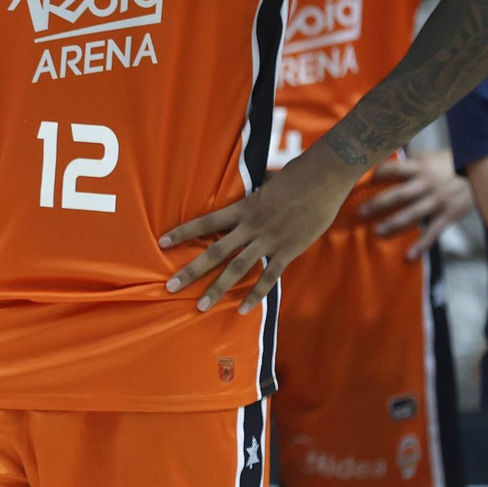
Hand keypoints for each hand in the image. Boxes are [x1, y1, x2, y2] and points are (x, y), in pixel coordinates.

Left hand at [160, 150, 354, 312]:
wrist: (325, 178)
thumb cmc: (297, 176)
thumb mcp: (266, 185)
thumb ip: (253, 197)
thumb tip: (247, 194)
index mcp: (243, 208)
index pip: (206, 221)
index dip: (183, 232)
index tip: (162, 242)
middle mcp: (251, 226)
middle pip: (215, 251)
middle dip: (191, 270)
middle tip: (170, 287)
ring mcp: (269, 241)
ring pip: (237, 268)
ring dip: (217, 288)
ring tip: (200, 306)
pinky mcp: (288, 252)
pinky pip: (268, 278)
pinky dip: (255, 295)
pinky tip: (242, 309)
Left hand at [358, 150, 473, 258]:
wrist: (483, 174)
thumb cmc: (450, 165)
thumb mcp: (428, 156)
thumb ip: (408, 156)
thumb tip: (386, 147)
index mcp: (419, 168)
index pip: (393, 170)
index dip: (377, 175)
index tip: (360, 182)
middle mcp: (426, 185)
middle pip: (398, 195)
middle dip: (378, 204)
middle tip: (361, 212)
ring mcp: (437, 202)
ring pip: (411, 215)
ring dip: (394, 225)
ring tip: (378, 232)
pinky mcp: (447, 216)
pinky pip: (432, 233)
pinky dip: (421, 246)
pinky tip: (408, 256)